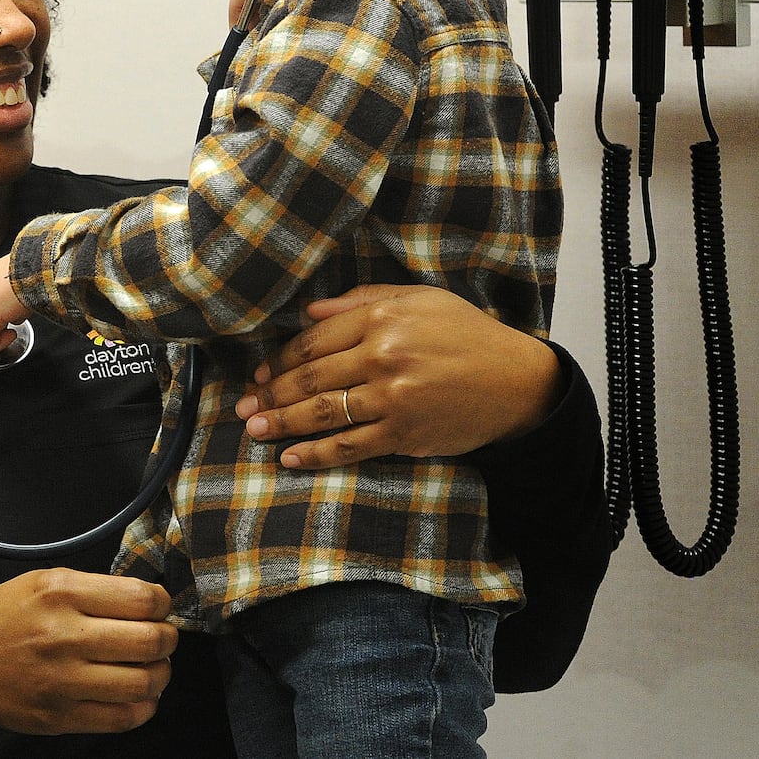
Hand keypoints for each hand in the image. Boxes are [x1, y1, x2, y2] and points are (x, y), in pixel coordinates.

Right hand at [0, 569, 177, 734]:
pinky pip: (121, 718)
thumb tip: (148, 601)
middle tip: (164, 637)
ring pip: (142, 683)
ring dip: (161, 674)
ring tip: (155, 667)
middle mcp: (64, 636)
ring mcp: (62, 682)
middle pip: (149, 641)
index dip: (162, 603)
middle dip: (169, 638)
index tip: (159, 606)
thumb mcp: (43, 581)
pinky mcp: (59, 717)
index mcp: (61, 593)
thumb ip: (94, 588)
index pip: (141, 598)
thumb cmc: (2, 616)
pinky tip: (140, 695)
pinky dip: (143, 707)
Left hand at [235, 284, 563, 468]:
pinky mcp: (403, 433)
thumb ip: (362, 301)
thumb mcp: (419, 300)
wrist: (516, 382)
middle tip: (243, 406)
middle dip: (271, 393)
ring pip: (323, 412)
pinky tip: (291, 459)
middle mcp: (382, 355)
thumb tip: (309, 311)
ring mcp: (392, 397)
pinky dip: (316, 455)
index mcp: (382, 318)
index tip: (259, 373)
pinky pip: (350, 446)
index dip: (281, 359)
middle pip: (311, 376)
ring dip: (282, 423)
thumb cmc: (466, 335)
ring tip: (253, 431)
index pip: (315, 339)